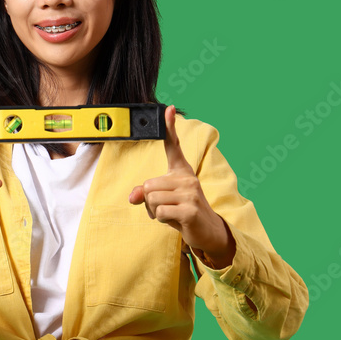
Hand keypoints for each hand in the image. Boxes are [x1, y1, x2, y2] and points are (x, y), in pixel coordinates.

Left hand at [128, 105, 232, 260]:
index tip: (168, 108)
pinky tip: (176, 220)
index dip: (169, 127)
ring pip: (152, 199)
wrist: (207, 231)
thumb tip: (132, 197)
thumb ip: (146, 194)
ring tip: (172, 213)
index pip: (173, 146)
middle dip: (150, 201)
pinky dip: (162, 220)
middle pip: (149, 185)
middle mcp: (187, 177)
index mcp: (182, 171)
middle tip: (166, 207)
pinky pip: (160, 212)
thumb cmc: (182, 211)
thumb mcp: (163, 200)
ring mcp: (190, 192)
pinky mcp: (190, 209)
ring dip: (155, 212)